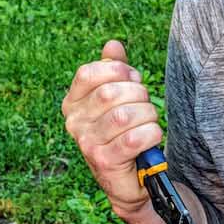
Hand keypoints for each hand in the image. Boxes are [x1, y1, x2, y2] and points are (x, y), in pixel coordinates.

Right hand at [61, 40, 162, 218]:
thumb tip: (113, 45)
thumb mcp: (119, 98)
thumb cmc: (124, 133)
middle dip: (138, 94)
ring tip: (148, 123)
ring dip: (147, 116)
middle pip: (110, 93)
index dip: (117, 70)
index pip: (89, 73)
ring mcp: (86, 143)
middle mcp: (74, 123)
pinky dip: (150, 134)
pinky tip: (150, 138)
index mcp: (73, 103)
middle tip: (145, 105)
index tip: (132, 79)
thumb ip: (115, 71)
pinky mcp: (104, 161)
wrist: (130, 178)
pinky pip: (134, 138)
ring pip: (125, 115)